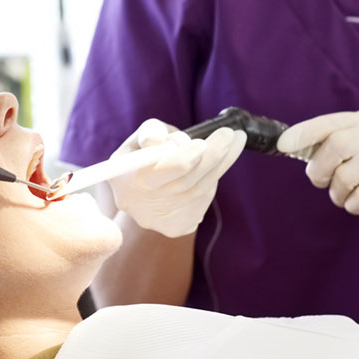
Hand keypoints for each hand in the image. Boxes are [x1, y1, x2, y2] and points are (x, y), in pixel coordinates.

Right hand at [103, 121, 246, 238]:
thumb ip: (150, 132)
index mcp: (123, 179)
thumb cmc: (142, 155)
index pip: (156, 174)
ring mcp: (158, 220)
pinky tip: (221, 162)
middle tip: (229, 135)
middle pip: (184, 183)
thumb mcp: (140, 137)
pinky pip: (201, 200)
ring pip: (198, 191)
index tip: (202, 143)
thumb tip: (157, 141)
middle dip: (212, 157)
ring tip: (235, 141)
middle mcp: (139, 205)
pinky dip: (213, 178)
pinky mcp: (176, 226)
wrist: (140, 192)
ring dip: (221, 164)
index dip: (181, 161)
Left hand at [277, 109, 358, 255]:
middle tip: (320, 181)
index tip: (282, 146)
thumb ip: (336, 146)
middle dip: (319, 169)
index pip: (330, 122)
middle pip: (336, 146)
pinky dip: (352, 204)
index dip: (303, 133)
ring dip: (337, 193)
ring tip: (345, 196)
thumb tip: (291, 145)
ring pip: (346, 175)